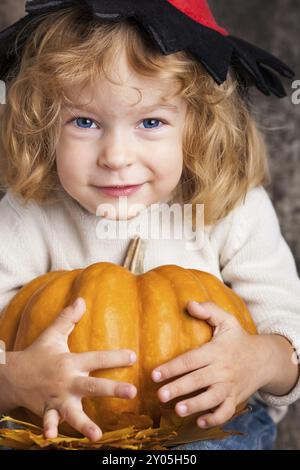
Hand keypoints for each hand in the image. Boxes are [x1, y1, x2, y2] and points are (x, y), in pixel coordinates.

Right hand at [12, 298, 136, 440]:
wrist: (13, 375)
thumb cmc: (38, 354)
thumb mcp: (52, 334)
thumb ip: (67, 318)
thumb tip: (81, 299)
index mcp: (71, 362)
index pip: (97, 358)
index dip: (116, 357)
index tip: (133, 357)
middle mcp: (66, 381)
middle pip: (92, 386)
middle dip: (112, 389)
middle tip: (131, 392)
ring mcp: (57, 398)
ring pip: (73, 412)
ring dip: (85, 424)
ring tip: (98, 436)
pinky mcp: (47, 410)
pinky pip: (50, 421)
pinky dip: (51, 428)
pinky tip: (53, 439)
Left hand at [151, 301, 266, 428]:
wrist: (265, 359)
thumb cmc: (239, 339)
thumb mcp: (227, 320)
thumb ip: (209, 310)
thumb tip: (189, 304)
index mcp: (216, 351)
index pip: (191, 360)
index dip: (172, 367)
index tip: (155, 374)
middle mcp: (222, 370)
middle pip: (198, 380)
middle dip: (179, 388)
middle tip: (160, 395)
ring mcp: (230, 386)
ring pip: (212, 398)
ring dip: (195, 405)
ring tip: (178, 410)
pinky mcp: (235, 399)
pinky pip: (226, 412)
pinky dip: (215, 419)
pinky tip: (200, 422)